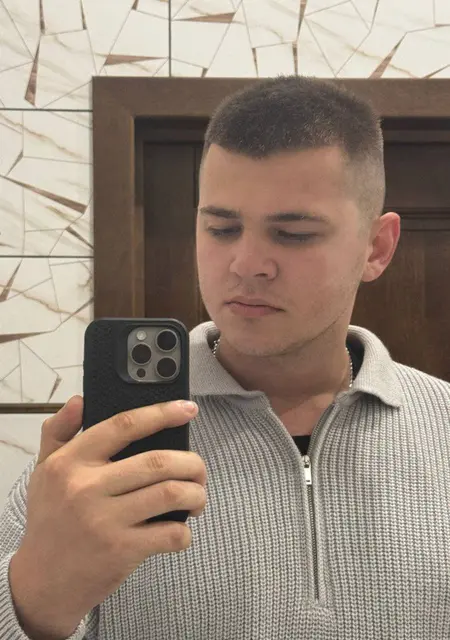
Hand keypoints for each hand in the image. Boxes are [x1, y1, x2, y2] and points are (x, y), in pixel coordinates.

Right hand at [9, 396, 205, 639]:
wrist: (41, 582)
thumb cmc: (50, 520)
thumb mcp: (43, 471)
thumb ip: (59, 431)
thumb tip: (80, 400)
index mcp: (70, 462)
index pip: (123, 426)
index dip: (161, 413)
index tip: (188, 409)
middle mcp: (87, 488)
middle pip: (158, 462)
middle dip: (191, 463)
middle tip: (198, 469)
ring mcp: (105, 521)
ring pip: (170, 493)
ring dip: (196, 493)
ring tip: (197, 496)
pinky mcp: (121, 551)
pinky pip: (170, 533)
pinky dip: (185, 531)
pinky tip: (181, 529)